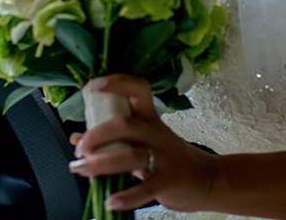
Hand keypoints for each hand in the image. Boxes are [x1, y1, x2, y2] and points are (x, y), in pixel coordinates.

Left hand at [67, 75, 218, 212]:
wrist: (209, 179)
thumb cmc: (171, 157)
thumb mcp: (144, 143)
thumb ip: (113, 140)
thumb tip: (77, 138)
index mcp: (150, 119)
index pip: (138, 90)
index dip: (116, 84)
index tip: (92, 86)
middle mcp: (156, 133)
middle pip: (125, 125)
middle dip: (97, 135)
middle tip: (80, 149)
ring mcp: (164, 157)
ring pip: (131, 156)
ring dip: (102, 163)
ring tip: (83, 170)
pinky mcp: (169, 181)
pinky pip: (145, 188)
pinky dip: (127, 197)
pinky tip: (111, 201)